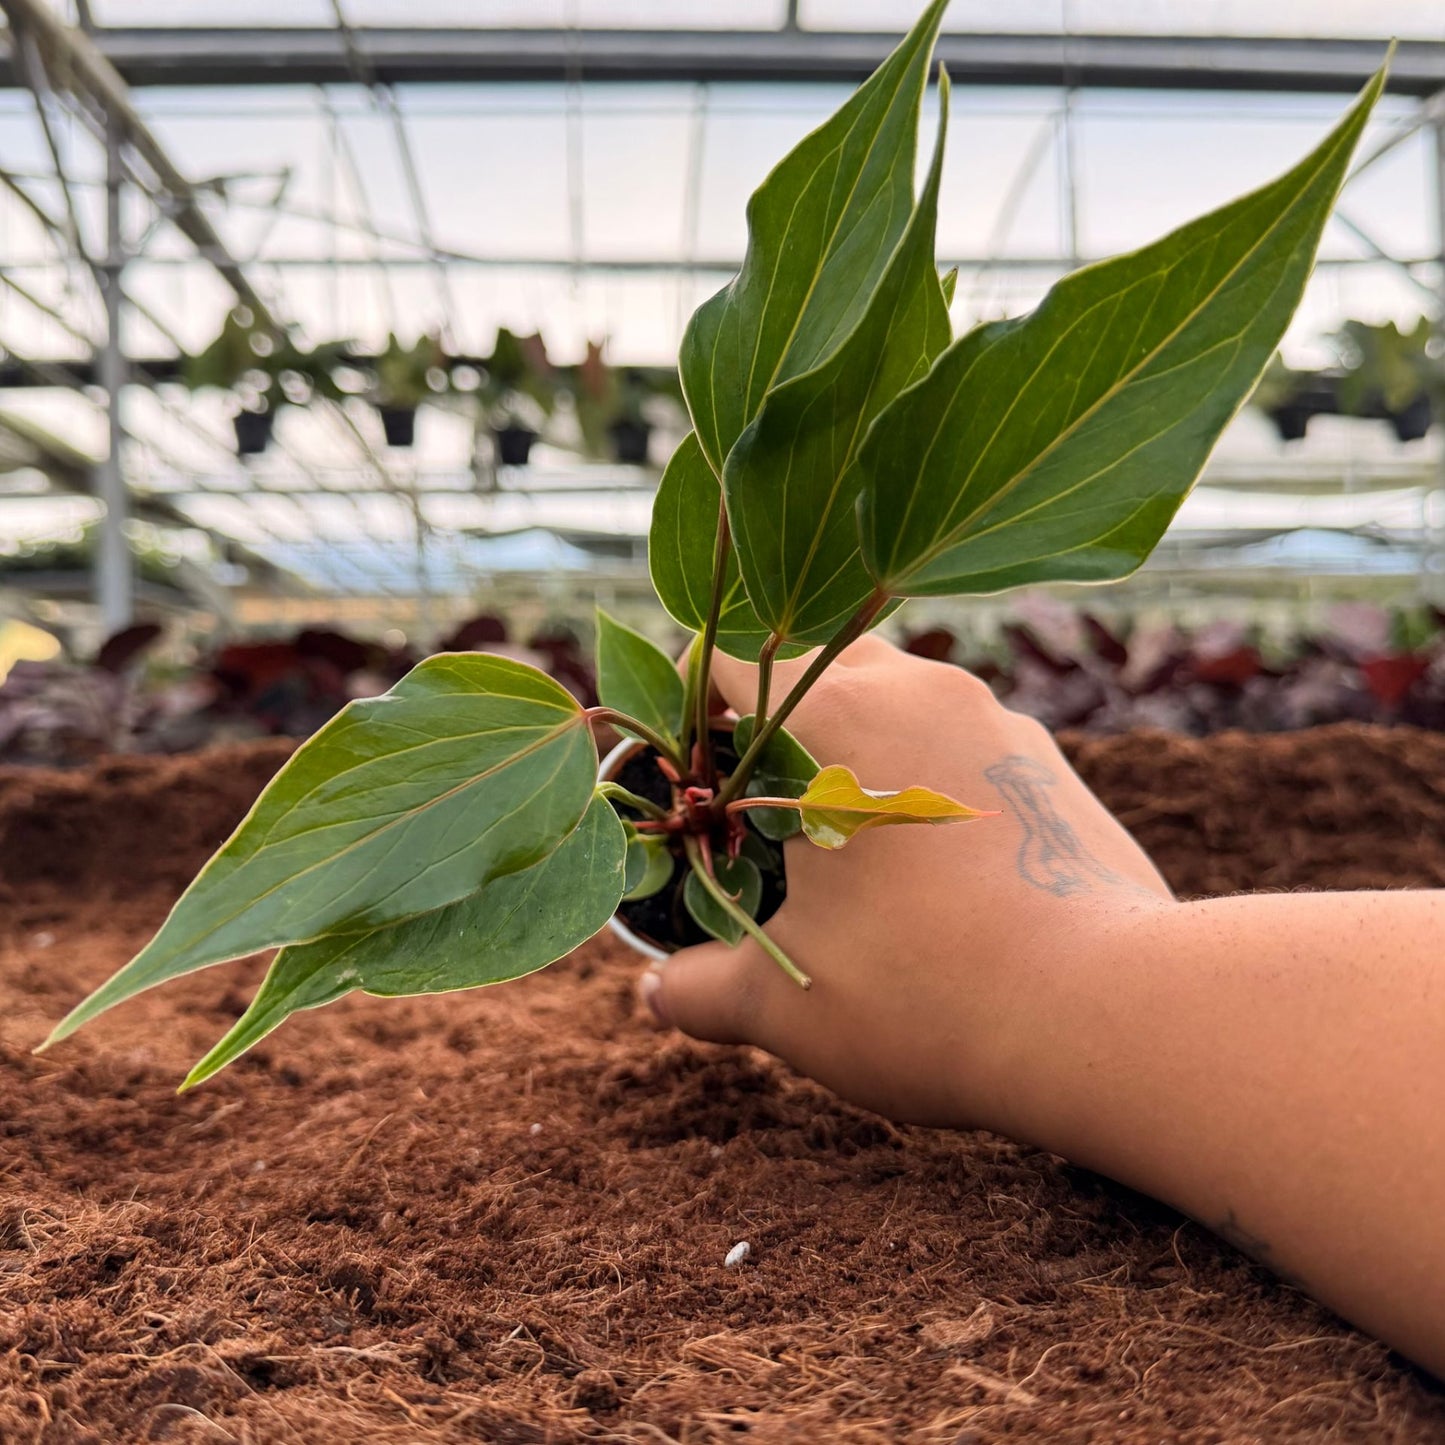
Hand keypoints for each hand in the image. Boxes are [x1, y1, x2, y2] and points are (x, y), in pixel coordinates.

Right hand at [641, 635, 1172, 1132]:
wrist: (1110, 1014)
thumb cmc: (928, 997)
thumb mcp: (789, 1005)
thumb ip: (704, 989)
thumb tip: (655, 996)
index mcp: (844, 718)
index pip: (739, 660)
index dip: (696, 706)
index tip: (688, 768)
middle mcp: (926, 692)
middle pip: (823, 660)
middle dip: (778, 715)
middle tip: (757, 802)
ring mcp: (1001, 723)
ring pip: (904, 694)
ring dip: (858, 741)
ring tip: (841, 833)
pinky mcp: (1054, 767)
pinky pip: (965, 739)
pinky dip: (926, 774)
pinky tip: (927, 861)